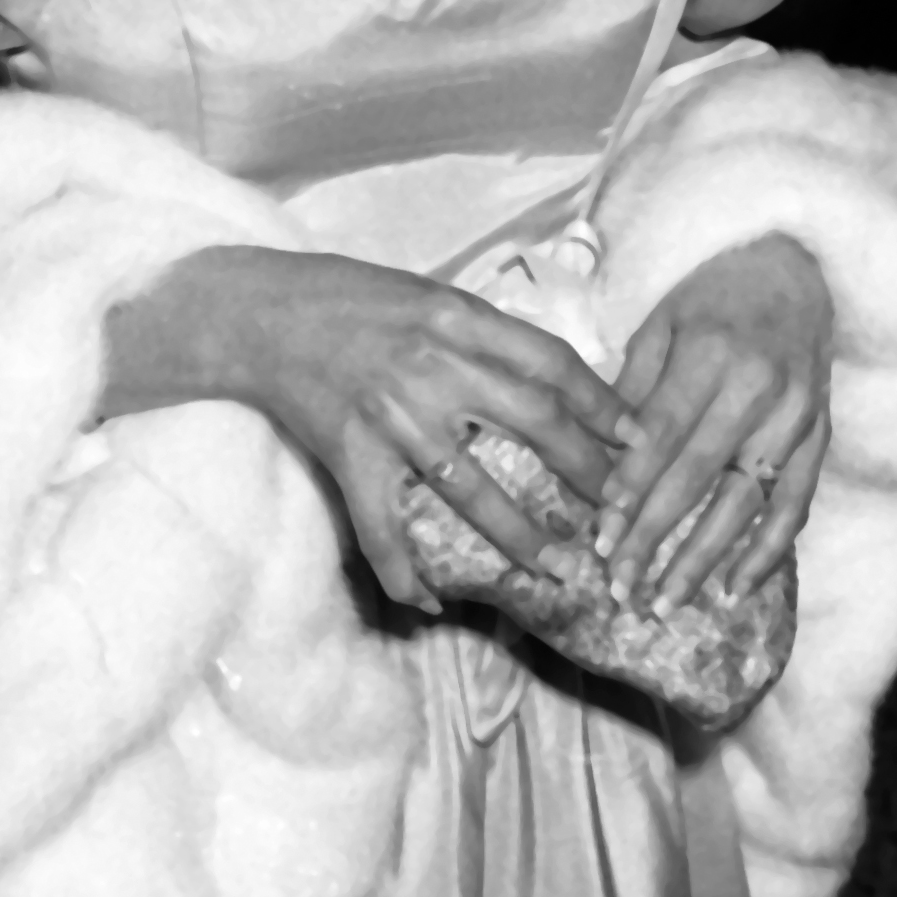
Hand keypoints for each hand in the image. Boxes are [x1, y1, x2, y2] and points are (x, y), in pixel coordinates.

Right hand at [106, 248, 639, 612]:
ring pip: (472, 490)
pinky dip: (401, 570)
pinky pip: (382, 526)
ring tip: (557, 571)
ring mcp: (391, 417)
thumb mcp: (428, 294)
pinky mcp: (350, 454)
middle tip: (620, 514)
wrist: (259, 313)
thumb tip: (552, 380)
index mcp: (457, 318)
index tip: (638, 439)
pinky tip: (424, 601)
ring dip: (520, 536)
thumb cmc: (349, 297)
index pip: (551, 364)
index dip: (602, 403)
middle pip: (533, 425)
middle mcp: (432, 367)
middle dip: (586, 474)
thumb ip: (484, 334)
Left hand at [599, 234, 833, 609]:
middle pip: (699, 478)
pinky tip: (733, 590)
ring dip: (705, 559)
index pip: (664, 436)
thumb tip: (600, 459)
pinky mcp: (822, 437)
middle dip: (656, 537)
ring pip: (747, 503)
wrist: (796, 265)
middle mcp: (761, 391)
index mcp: (712, 354)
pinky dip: (767, 553)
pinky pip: (796, 506)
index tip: (601, 537)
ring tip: (666, 603)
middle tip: (620, 587)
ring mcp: (798, 418)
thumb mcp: (660, 324)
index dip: (631, 490)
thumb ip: (632, 390)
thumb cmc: (713, 294)